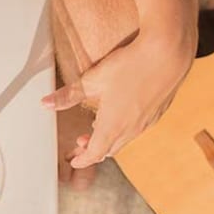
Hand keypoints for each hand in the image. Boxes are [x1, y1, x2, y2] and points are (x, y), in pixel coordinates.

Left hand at [43, 29, 195, 168]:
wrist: (169, 52)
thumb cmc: (130, 64)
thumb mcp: (93, 79)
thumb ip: (69, 95)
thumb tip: (44, 104)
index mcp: (113, 125)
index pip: (95, 153)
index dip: (82, 159)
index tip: (74, 161)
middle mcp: (131, 129)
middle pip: (110, 150)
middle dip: (94, 149)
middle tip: (80, 142)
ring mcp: (148, 122)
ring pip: (125, 140)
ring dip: (110, 139)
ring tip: (98, 127)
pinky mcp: (158, 111)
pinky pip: (138, 128)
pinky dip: (125, 129)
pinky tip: (122, 113)